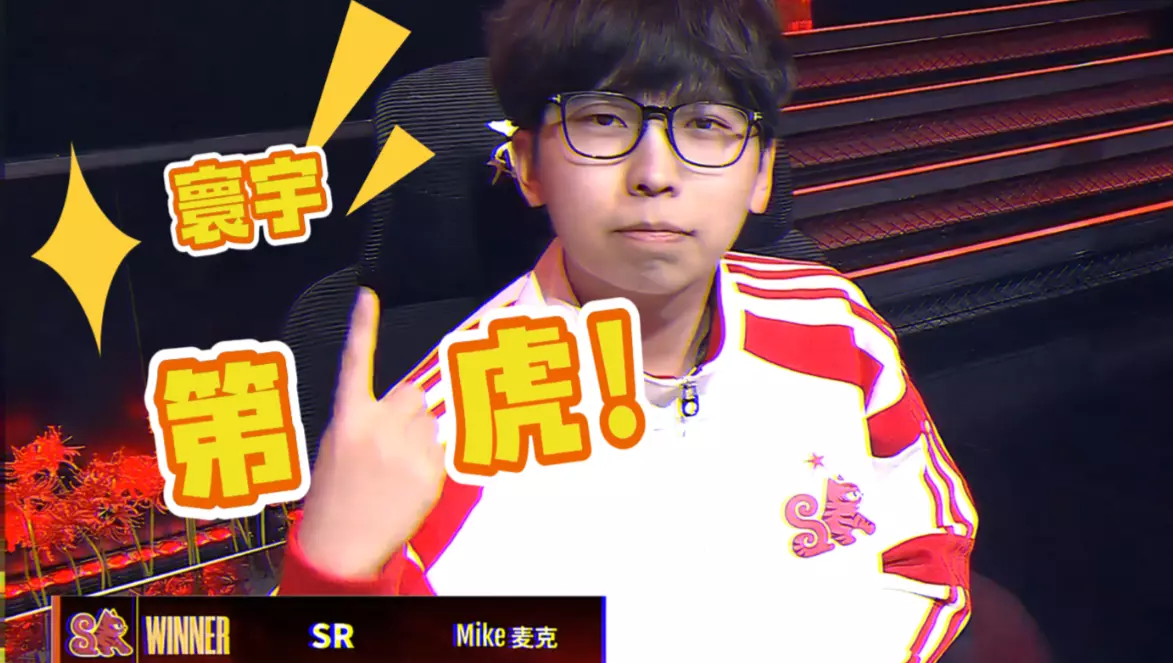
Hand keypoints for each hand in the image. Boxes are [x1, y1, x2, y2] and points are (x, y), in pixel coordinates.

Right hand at [296, 288, 445, 579]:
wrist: (342, 546)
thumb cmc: (336, 497)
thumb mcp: (336, 447)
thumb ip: (365, 418)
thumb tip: (402, 401)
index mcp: (348, 418)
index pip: (355, 362)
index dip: (363, 327)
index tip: (369, 294)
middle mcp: (377, 426)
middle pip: (413, 394)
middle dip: (410, 411)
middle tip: (392, 444)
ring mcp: (406, 447)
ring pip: (432, 422)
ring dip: (422, 438)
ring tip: (396, 471)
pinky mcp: (430, 469)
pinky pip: (443, 450)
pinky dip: (433, 462)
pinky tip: (409, 485)